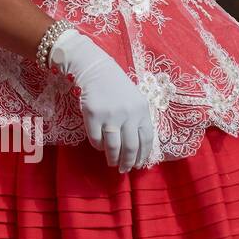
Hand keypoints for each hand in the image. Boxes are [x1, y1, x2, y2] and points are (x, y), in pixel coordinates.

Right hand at [50, 29, 154, 171]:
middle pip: (131, 146)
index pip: (146, 139)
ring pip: (113, 145)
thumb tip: (137, 148)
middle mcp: (128, 114)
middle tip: (124, 170)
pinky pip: (96, 138)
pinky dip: (98, 146)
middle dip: (128, 161)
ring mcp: (110, 114)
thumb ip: (137, 120)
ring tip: (112, 163)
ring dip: (113, 158)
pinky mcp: (92, 114)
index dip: (143, 155)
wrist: (95, 69)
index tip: (138, 165)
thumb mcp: (134, 101)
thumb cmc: (115, 87)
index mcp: (142, 110)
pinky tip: (100, 147)